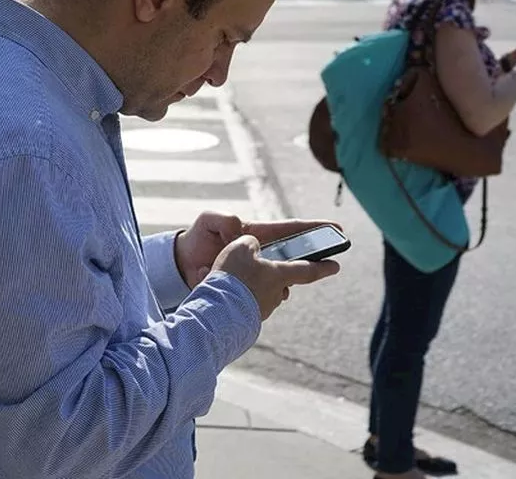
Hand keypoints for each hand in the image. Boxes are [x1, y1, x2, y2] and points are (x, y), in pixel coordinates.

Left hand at [175, 214, 343, 288]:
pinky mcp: (247, 287)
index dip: (314, 229)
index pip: (290, 230)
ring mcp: (255, 271)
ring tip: (255, 292)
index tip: (337, 229)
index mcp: (257, 234)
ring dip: (274, 288)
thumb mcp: (207, 221)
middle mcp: (261, 253)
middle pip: (291, 259)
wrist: (179, 266)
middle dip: (303, 267)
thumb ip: (222, 219)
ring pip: (278, 281)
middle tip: (301, 276)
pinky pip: (258, 294)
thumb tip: (238, 227)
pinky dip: (250, 296)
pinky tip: (232, 292)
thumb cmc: (196, 239)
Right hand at [212, 235, 340, 320]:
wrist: (217, 312)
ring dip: (252, 285)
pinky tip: (226, 292)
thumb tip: (252, 248)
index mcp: (280, 275)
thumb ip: (251, 243)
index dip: (323, 266)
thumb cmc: (233, 277)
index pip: (308, 270)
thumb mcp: (240, 247)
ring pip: (262, 292)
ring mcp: (262, 309)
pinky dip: (240, 296)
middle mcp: (276, 294)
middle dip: (272, 274)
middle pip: (279, 281)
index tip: (336, 266)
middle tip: (255, 267)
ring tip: (232, 279)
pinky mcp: (248, 319)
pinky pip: (247, 303)